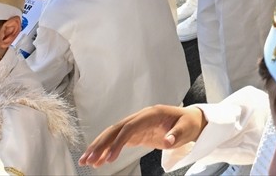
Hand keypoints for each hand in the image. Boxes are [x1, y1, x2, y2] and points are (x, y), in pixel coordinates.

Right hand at [80, 105, 205, 167]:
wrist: (189, 121)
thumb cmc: (188, 124)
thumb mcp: (186, 129)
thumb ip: (177, 134)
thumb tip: (168, 141)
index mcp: (151, 114)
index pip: (130, 127)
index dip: (118, 142)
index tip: (109, 158)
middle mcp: (140, 117)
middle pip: (116, 129)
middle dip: (100, 144)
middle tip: (87, 160)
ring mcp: (136, 124)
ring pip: (113, 134)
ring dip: (99, 147)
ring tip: (86, 161)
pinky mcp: (136, 133)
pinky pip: (117, 140)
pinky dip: (107, 150)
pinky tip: (98, 161)